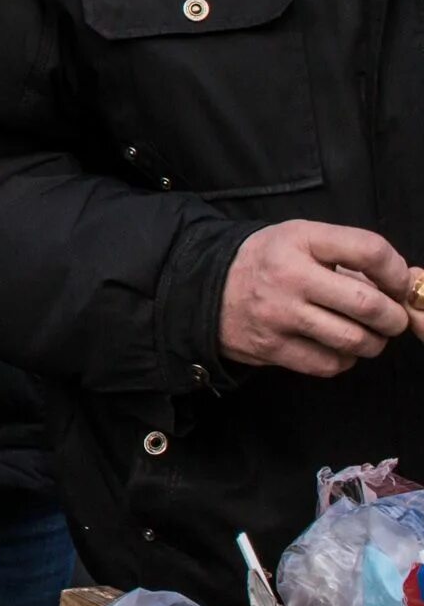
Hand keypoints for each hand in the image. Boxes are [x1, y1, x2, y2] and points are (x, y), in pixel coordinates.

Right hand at [220, 221, 414, 377]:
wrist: (201, 286)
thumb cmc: (266, 261)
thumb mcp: (301, 241)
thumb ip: (351, 256)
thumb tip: (408, 283)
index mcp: (299, 241)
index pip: (369, 250)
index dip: (396, 272)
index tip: (397, 284)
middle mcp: (289, 277)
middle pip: (368, 304)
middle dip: (393, 317)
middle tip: (391, 318)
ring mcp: (278, 315)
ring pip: (354, 340)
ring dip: (373, 342)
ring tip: (366, 334)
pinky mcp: (271, 348)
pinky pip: (329, 364)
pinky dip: (343, 360)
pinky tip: (336, 348)